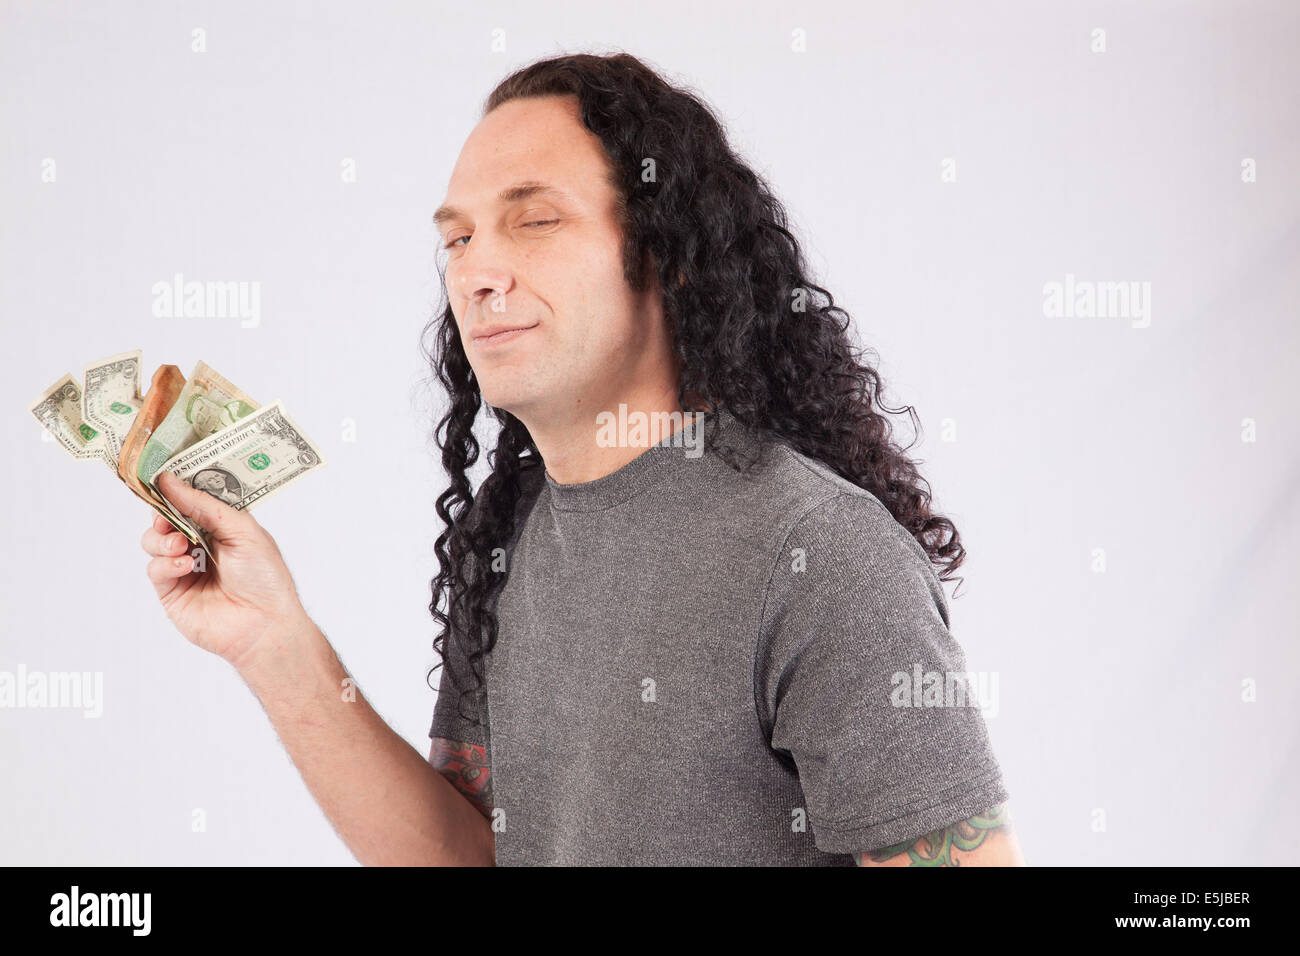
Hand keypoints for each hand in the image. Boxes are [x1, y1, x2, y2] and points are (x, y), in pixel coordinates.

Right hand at [142, 469, 308, 669]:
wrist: (265, 624)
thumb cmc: (265, 578)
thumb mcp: (243, 530)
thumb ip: (205, 506)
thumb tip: (170, 481)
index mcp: (221, 527)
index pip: (190, 500)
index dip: (176, 488)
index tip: (161, 475)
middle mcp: (200, 544)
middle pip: (165, 518)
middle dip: (162, 512)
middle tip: (167, 515)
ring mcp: (184, 567)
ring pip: (152, 541)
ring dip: (161, 538)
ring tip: (181, 545)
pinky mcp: (172, 592)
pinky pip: (155, 569)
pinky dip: (165, 563)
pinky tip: (185, 566)